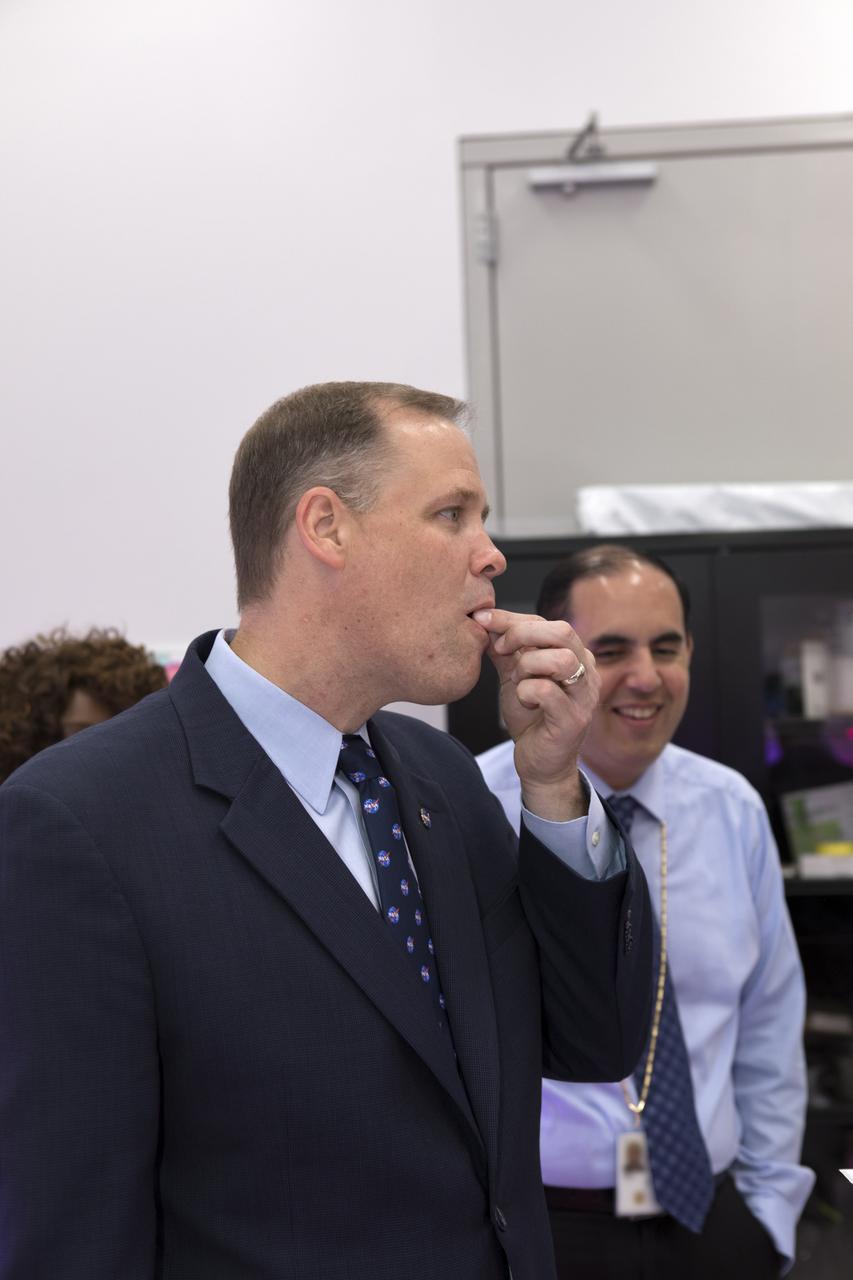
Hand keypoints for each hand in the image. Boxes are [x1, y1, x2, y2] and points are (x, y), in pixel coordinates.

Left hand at [473, 608, 599, 821]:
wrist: (540, 764)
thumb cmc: (531, 718)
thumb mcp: (514, 677)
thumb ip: (504, 651)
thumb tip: (483, 622)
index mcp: (575, 655)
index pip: (547, 622)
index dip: (512, 618)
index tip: (482, 621)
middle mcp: (587, 671)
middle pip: (562, 631)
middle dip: (522, 634)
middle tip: (499, 649)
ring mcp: (583, 696)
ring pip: (560, 659)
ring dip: (527, 666)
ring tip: (517, 682)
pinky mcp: (573, 720)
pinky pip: (547, 691)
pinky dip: (526, 692)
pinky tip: (523, 702)